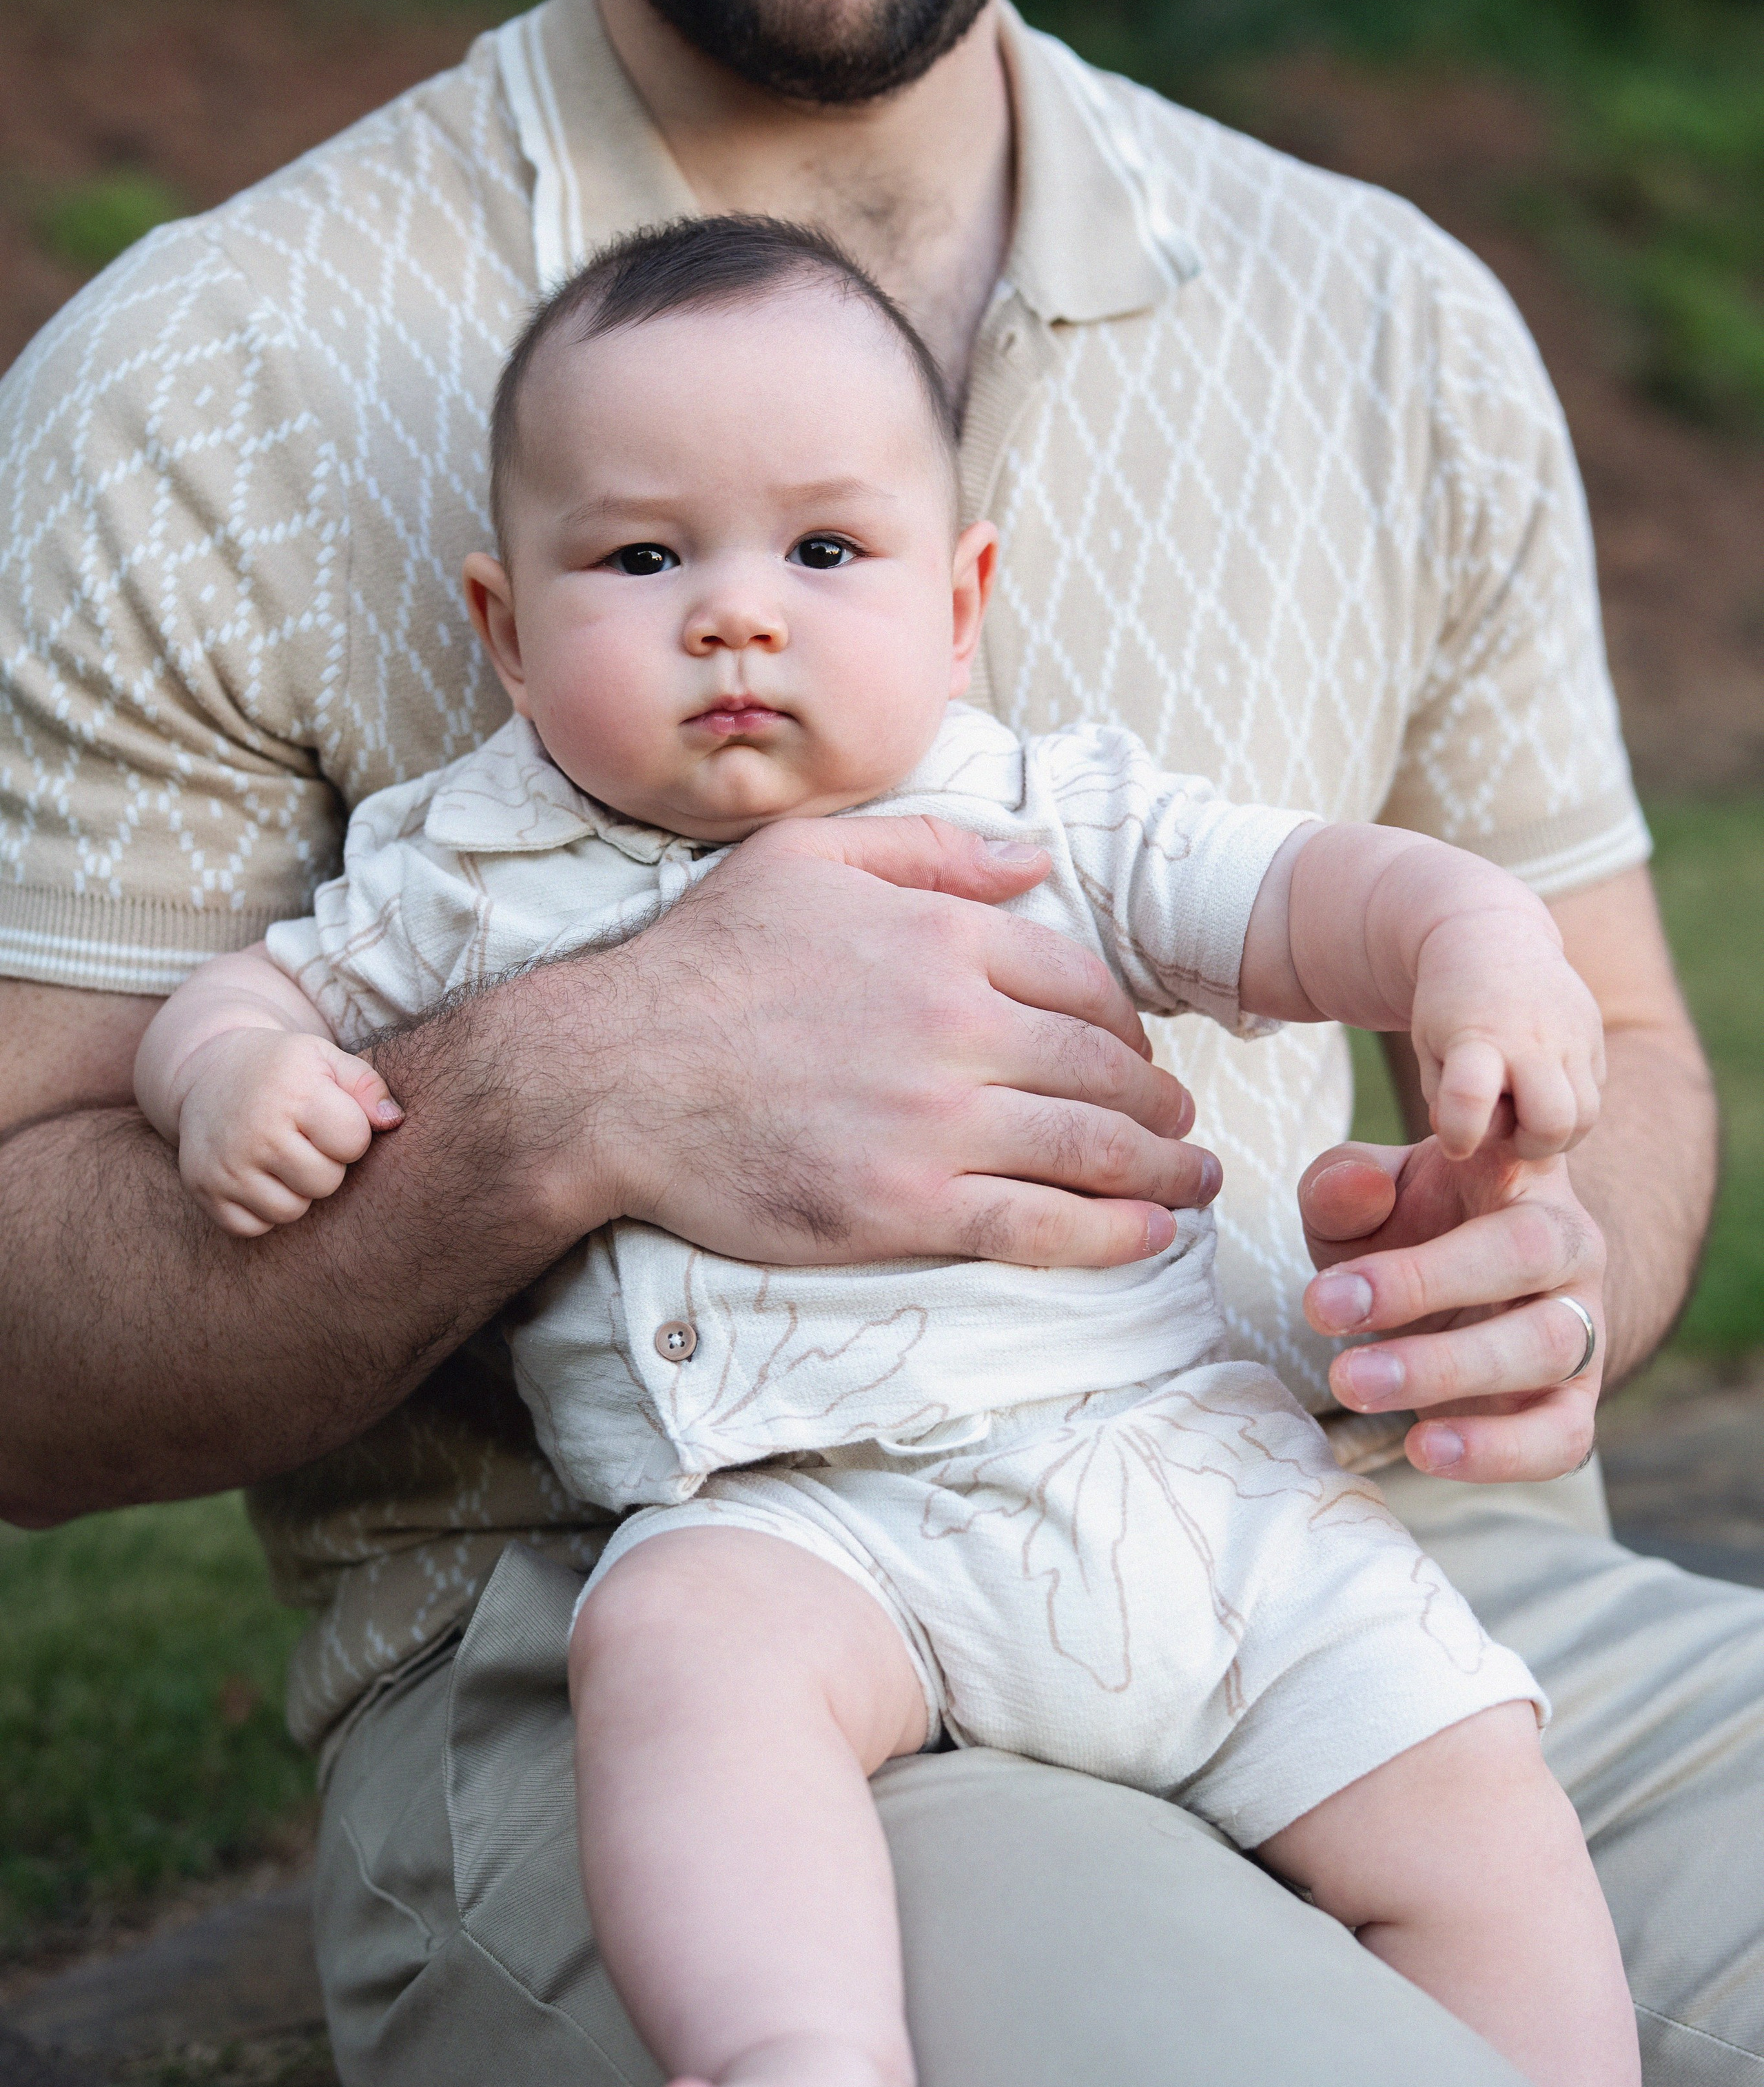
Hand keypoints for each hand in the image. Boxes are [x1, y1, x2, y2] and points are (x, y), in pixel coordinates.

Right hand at [177, 1030, 401, 1236]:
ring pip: (291, 1211)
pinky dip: (260, 1209)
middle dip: (324, 1165)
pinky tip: (256, 1176)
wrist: (209, 1072)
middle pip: (325, 1182)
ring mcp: (227, 1165)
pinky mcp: (205, 1191)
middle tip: (304, 1141)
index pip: (352, 1141)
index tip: (331, 1121)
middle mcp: (257, 1131)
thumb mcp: (325, 1059)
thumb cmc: (283, 1070)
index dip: (351, 1135)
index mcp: (293, 1092)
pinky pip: (254, 1227)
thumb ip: (368, 1086)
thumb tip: (394, 1121)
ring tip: (281, 1158)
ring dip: (294, 1191)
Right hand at [510, 814, 1217, 1267]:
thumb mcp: (808, 858)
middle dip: (1160, 1104)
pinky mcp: (904, 1206)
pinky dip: (1110, 1234)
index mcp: (941, 939)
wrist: (611, 1075)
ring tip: (1190, 1185)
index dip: (1125, 1027)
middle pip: (1102, 1070)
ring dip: (1160, 1171)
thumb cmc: (700, 965)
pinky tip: (1149, 1237)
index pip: (1080, 984)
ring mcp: (934, 1122)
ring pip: (1089, 1148)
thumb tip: (1036, 861)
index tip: (1136, 1055)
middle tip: (1182, 1127)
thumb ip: (932, 849)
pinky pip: (1039, 1224)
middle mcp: (954, 1025)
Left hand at [1298, 1136, 1605, 1482]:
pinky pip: (1562, 1434)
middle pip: (1529, 1250)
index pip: (1528, 1129)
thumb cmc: (1402, 1232)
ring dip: (1445, 1370)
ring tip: (1355, 1383)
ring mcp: (1583, 1325)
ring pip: (1546, 1345)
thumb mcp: (1359, 1198)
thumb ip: (1344, 1184)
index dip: (1478, 1133)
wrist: (1441, 1303)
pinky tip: (1422, 1447)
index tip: (1374, 1181)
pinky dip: (1497, 1450)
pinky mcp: (1572, 1403)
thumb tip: (1355, 1186)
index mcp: (1525, 1172)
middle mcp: (1569, 1243)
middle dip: (1424, 1282)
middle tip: (1324, 1312)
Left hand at [1409, 901, 1604, 1162]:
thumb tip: (1469, 1143)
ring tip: (1525, 1110)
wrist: (1492, 937)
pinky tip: (1541, 1083)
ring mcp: (1571, 1035)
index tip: (1455, 1140)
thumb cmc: (1450, 1006)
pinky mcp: (1594, 1034)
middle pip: (1553, 1125)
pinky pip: (1595, 1092)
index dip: (1461, 1135)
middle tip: (1507, 1126)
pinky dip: (1571, 1104)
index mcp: (1477, 1038)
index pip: (1469, 1098)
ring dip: (1556, 1131)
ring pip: (1586, 1117)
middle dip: (1529, 1145)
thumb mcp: (1429, 1047)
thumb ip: (1445, 1100)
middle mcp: (1531, 1037)